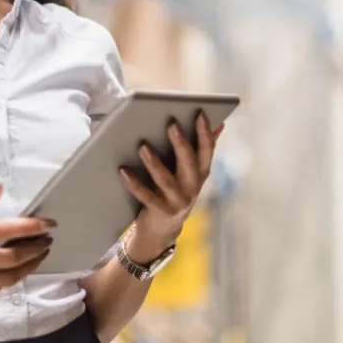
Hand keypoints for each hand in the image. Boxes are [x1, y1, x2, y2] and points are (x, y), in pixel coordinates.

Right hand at [0, 185, 53, 304]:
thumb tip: (0, 189)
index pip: (3, 231)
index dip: (29, 227)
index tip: (48, 224)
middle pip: (11, 259)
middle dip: (35, 249)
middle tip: (46, 241)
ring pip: (8, 279)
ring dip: (28, 267)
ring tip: (38, 255)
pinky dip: (7, 279)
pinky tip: (13, 269)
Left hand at [119, 113, 222, 262]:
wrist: (163, 228)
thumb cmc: (175, 190)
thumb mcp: (191, 172)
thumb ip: (201, 148)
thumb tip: (219, 124)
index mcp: (201, 173)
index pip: (207, 150)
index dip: (205, 132)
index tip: (199, 114)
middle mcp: (193, 187)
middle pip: (188, 162)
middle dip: (181, 143)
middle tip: (171, 124)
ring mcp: (177, 201)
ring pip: (165, 180)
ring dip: (154, 162)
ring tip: (142, 146)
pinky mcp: (160, 211)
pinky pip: (146, 196)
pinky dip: (134, 183)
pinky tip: (123, 170)